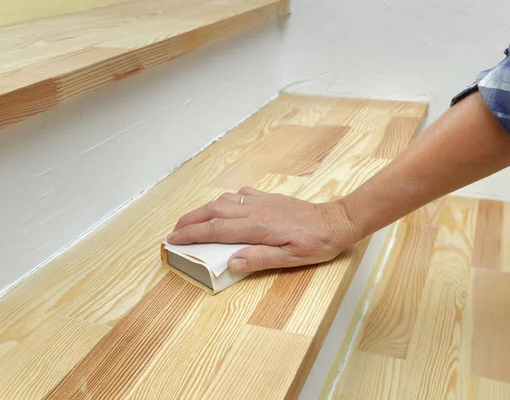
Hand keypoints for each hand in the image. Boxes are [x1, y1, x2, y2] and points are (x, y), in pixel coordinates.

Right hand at [167, 187, 359, 271]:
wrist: (336, 221)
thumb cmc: (317, 243)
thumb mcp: (291, 258)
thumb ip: (260, 258)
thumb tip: (232, 262)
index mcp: (258, 227)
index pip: (216, 230)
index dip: (192, 234)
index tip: (174, 239)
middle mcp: (256, 210)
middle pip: (213, 211)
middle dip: (190, 220)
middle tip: (174, 230)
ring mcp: (262, 201)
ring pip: (224, 201)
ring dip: (204, 209)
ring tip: (192, 220)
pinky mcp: (269, 198)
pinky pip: (241, 195)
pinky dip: (226, 200)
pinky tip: (224, 205)